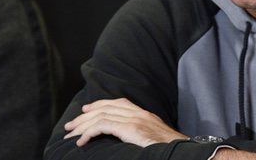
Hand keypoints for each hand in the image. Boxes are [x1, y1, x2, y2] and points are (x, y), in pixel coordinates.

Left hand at [63, 98, 188, 146]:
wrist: (185, 153)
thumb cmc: (171, 150)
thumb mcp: (156, 140)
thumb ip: (142, 136)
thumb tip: (132, 141)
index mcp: (145, 115)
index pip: (118, 103)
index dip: (99, 104)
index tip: (86, 110)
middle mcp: (139, 113)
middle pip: (105, 107)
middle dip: (85, 116)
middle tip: (70, 125)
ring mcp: (136, 120)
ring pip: (100, 115)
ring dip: (82, 125)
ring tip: (70, 135)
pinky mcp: (132, 129)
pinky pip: (103, 126)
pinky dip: (89, 133)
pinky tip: (81, 142)